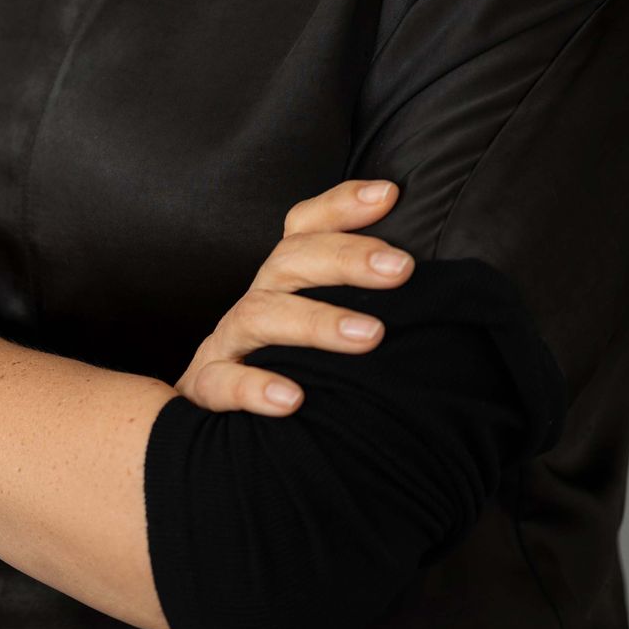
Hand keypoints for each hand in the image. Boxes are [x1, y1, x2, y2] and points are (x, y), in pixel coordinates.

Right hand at [176, 177, 412, 416]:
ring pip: (258, 316)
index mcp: (283, 284)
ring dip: (316, 322)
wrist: (219, 432)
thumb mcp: (327, 332)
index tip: (389, 196)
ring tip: (369, 336)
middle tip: (400, 269)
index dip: (341, 207)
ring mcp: (228, 344)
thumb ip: (367, 302)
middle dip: (345, 259)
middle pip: (289, 261)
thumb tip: (422, 279)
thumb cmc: (292, 373)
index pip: (304, 229)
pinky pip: (220, 382)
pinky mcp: (206, 389)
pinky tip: (293, 399)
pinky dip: (254, 388)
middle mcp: (256, 303)